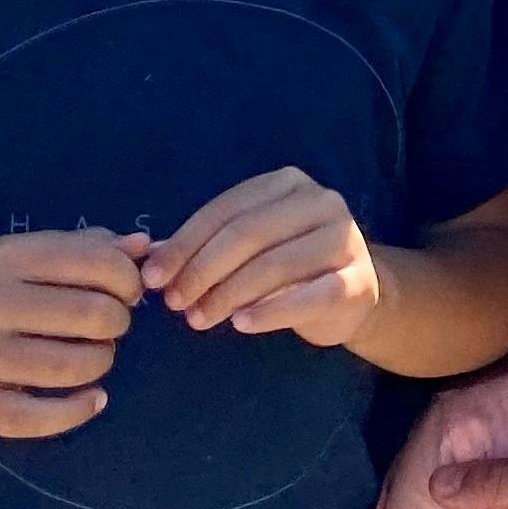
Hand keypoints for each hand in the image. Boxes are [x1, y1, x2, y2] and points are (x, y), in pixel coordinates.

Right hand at [0, 230, 138, 437]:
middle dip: (117, 321)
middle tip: (108, 325)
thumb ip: (84, 248)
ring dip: (102, 361)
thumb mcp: (22, 255)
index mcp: (7, 258)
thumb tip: (145, 246)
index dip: (127, 281)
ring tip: (95, 355)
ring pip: (71, 366)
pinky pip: (37, 418)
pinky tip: (94, 398)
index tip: (126, 291)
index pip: (95, 263)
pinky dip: (78, 410)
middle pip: (91, 315)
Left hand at [143, 169, 379, 345]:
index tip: (154, 278)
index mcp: (288, 184)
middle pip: (248, 233)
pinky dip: (270, 312)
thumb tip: (150, 258)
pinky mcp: (357, 280)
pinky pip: (308, 296)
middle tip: (174, 303)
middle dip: (203, 270)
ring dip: (228, 295)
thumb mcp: (247, 248)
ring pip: (275, 265)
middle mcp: (322, 202)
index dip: (185, 243)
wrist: (352, 294)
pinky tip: (241, 325)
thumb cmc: (288, 264)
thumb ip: (204, 247)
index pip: (227, 209)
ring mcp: (345, 239)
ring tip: (198, 319)